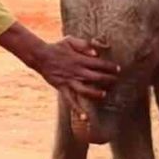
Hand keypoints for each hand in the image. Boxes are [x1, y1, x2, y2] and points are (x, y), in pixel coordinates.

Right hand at [0, 23, 117, 111]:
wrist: (40, 56)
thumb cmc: (57, 47)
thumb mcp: (70, 40)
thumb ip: (83, 45)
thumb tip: (96, 53)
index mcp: (79, 60)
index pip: (99, 64)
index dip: (110, 67)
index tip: (118, 69)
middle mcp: (76, 71)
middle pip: (96, 77)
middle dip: (109, 79)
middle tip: (116, 81)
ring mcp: (69, 81)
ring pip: (86, 90)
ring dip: (96, 93)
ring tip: (104, 94)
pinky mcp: (62, 88)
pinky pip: (70, 100)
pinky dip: (77, 109)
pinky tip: (84, 118)